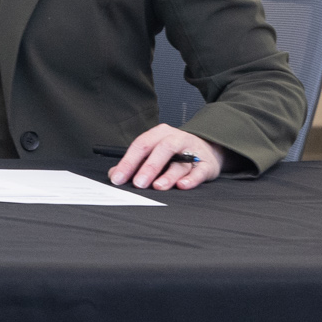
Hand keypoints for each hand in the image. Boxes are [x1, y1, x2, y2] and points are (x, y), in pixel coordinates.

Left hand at [110, 122, 227, 190]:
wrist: (207, 150)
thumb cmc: (175, 152)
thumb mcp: (154, 152)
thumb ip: (134, 163)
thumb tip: (115, 175)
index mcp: (160, 134)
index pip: (141, 145)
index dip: (128, 162)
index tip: (118, 178)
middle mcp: (176, 139)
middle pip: (162, 149)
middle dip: (149, 167)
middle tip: (138, 183)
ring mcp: (193, 151)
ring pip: (181, 162)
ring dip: (168, 175)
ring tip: (158, 186)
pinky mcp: (206, 165)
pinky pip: (199, 172)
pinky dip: (191, 179)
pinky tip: (182, 185)